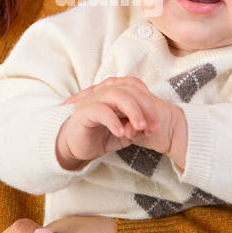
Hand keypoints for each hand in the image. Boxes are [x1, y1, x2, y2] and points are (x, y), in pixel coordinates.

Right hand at [56, 77, 182, 168]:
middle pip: (130, 89)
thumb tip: (146, 127)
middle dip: (146, 108)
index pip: (136, 87)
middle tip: (154, 127)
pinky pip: (101, 110)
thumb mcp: (125, 132)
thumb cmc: (101, 135)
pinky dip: (113, 120)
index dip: (150, 102)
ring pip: (116, 95)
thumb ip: (136, 128)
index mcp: (116, 92)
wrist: (75, 145)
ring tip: (141, 127)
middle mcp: (104, 92)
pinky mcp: (84, 111)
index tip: (156, 124)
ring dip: (132, 111)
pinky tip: (121, 133)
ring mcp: (93, 100)